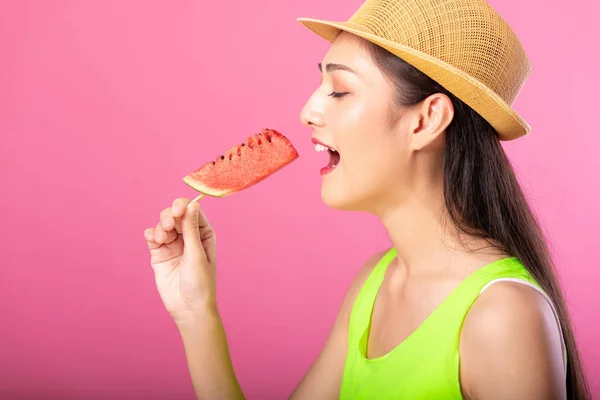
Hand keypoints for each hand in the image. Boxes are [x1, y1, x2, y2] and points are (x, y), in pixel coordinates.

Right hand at [144, 197, 217, 323]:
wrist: (187, 308)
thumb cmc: (200, 282)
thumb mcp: (196, 253)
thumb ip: (191, 229)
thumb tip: (192, 204)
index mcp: (203, 234)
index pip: (193, 211)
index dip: (184, 206)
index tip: (178, 210)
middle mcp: (188, 236)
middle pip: (175, 215)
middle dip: (170, 215)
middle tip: (168, 224)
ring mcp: (173, 244)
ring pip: (163, 224)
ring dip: (161, 226)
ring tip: (162, 237)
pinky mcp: (159, 253)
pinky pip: (153, 236)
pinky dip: (152, 234)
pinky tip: (154, 239)